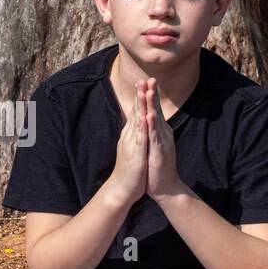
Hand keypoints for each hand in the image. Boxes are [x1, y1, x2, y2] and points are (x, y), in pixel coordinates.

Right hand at [107, 79, 148, 205]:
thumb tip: (136, 127)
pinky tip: (145, 116)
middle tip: (143, 79)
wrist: (122, 189)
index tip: (145, 83)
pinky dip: (142, 126)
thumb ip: (134, 137)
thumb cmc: (129, 171)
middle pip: (135, 112)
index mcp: (131, 135)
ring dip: (140, 106)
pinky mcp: (136, 154)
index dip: (140, 98)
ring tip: (144, 91)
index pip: (136, 113)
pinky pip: (140, 138)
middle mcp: (130, 136)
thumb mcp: (133, 150)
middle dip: (140, 96)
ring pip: (137, 121)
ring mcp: (132, 144)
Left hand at [143, 78, 183, 198]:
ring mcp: (162, 142)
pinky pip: (155, 136)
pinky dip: (152, 125)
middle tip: (149, 78)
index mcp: (160, 132)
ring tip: (149, 91)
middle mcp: (163, 134)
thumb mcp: (155, 146)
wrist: (166, 187)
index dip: (150, 96)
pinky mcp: (160, 151)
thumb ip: (153, 133)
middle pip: (157, 110)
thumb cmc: (158, 167)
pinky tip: (150, 116)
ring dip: (153, 105)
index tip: (146, 81)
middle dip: (152, 95)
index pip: (155, 110)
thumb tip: (150, 122)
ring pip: (157, 120)